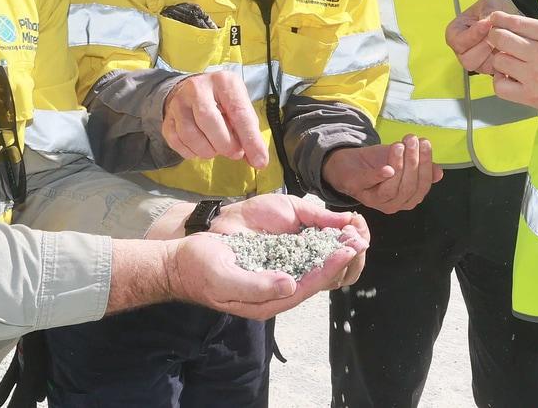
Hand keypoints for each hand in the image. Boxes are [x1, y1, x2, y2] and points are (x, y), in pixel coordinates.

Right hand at [162, 71, 269, 167]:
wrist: (191, 91)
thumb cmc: (222, 101)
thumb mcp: (239, 106)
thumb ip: (249, 131)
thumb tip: (258, 160)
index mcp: (223, 81)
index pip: (238, 112)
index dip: (250, 139)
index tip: (259, 161)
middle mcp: (197, 88)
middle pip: (209, 121)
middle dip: (225, 144)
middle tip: (235, 153)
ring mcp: (178, 102)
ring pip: (190, 134)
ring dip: (208, 150)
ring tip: (217, 148)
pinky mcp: (167, 118)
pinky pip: (177, 142)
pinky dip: (192, 152)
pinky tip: (201, 148)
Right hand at [165, 199, 369, 319]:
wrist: (179, 263)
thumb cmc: (199, 269)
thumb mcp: (223, 277)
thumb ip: (255, 286)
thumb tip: (289, 285)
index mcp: (265, 301)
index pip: (306, 286)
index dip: (328, 268)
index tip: (347, 250)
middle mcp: (273, 294)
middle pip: (314, 280)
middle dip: (337, 262)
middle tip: (359, 240)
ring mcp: (271, 281)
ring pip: (309, 270)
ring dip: (330, 254)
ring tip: (351, 236)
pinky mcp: (267, 267)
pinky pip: (298, 260)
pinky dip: (314, 248)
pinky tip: (327, 235)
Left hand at [322, 137, 442, 213]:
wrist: (348, 163)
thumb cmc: (378, 164)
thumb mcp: (402, 163)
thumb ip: (420, 167)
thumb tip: (439, 172)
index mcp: (406, 199)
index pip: (422, 186)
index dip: (426, 165)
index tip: (425, 143)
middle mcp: (392, 204)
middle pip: (408, 188)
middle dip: (413, 163)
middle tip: (412, 140)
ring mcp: (373, 199)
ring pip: (392, 190)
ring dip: (398, 166)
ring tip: (399, 145)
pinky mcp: (356, 189)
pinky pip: (370, 185)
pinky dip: (379, 177)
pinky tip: (387, 168)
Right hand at [446, 0, 520, 74]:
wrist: (511, 19)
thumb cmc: (495, 8)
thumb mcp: (490, 2)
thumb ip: (486, 12)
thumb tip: (487, 24)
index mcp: (455, 33)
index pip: (457, 41)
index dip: (473, 35)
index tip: (487, 24)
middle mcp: (463, 51)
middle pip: (468, 60)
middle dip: (485, 47)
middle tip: (498, 35)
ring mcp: (477, 62)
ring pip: (483, 67)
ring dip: (496, 54)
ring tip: (506, 41)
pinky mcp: (492, 69)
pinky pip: (497, 71)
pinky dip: (506, 61)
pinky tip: (512, 50)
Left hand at [485, 12, 537, 120]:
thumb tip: (509, 24)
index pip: (515, 21)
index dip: (499, 20)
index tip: (495, 20)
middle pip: (501, 38)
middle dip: (496, 37)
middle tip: (501, 41)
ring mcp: (536, 77)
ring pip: (498, 60)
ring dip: (500, 59)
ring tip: (510, 61)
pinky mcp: (532, 97)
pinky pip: (500, 86)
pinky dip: (501, 80)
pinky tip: (510, 77)